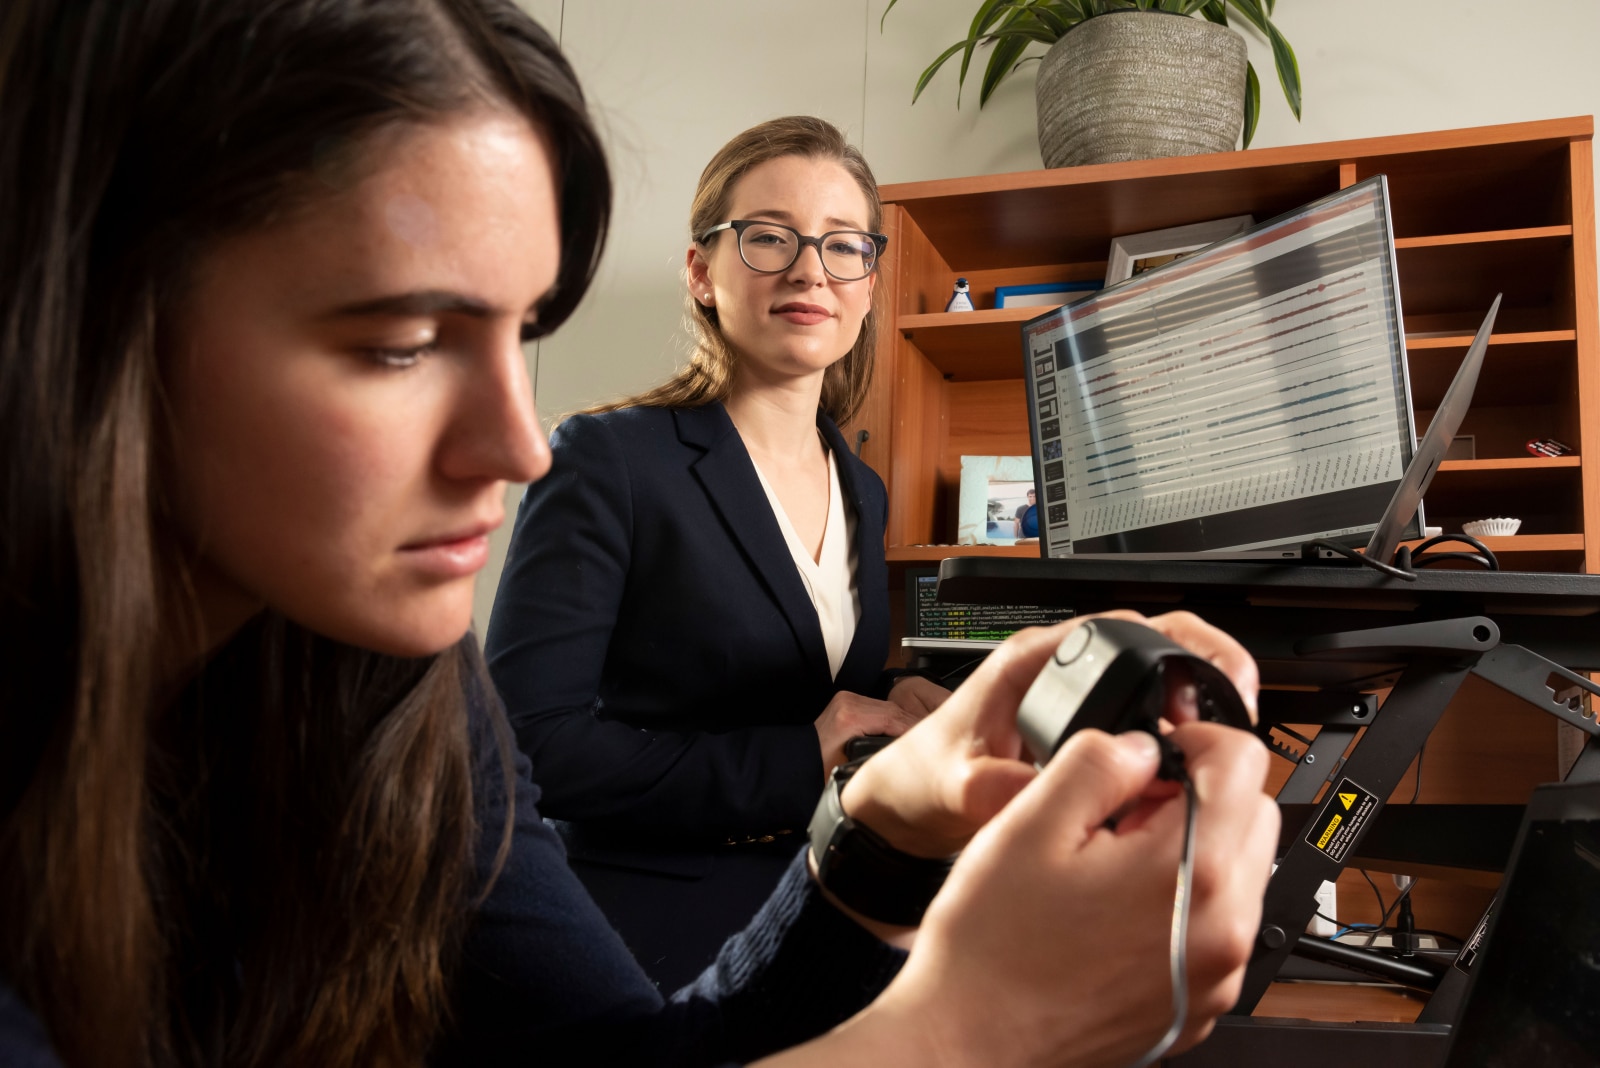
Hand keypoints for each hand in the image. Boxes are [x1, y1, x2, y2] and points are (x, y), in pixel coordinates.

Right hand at [761, 720, 1276, 1067]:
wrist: (970, 1039)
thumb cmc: (991, 949)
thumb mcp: (1030, 821)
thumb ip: (1098, 761)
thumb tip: (1142, 745)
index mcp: (1190, 874)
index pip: (1243, 762)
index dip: (1194, 737)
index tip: (1155, 748)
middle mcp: (1222, 931)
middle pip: (1254, 816)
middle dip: (1199, 791)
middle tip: (1126, 803)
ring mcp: (1216, 977)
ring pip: (1241, 872)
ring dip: (1193, 845)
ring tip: (1113, 856)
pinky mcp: (1199, 1003)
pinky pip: (1219, 926)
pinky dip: (1184, 900)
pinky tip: (1117, 905)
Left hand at [814, 690, 925, 779]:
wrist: (798, 760)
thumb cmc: (819, 769)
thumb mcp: (851, 769)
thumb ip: (878, 759)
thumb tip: (906, 760)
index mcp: (850, 717)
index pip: (893, 718)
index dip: (914, 729)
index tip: (929, 740)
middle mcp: (849, 702)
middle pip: (894, 710)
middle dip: (913, 724)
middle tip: (931, 738)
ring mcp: (848, 699)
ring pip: (888, 707)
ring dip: (904, 720)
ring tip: (920, 735)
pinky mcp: (848, 701)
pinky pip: (878, 707)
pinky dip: (892, 718)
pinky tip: (902, 729)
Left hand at [841, 611, 1258, 858]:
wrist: (906, 803)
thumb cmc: (923, 779)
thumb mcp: (957, 785)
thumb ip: (995, 788)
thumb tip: (1036, 793)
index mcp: (1033, 661)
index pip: (1125, 626)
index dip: (1182, 646)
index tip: (1216, 680)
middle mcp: (1057, 668)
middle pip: (1153, 642)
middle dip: (1205, 668)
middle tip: (1239, 711)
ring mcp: (1071, 695)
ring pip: (1153, 678)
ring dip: (1194, 702)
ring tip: (1223, 741)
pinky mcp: (1078, 726)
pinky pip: (1140, 716)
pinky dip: (1173, 733)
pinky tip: (1188, 765)